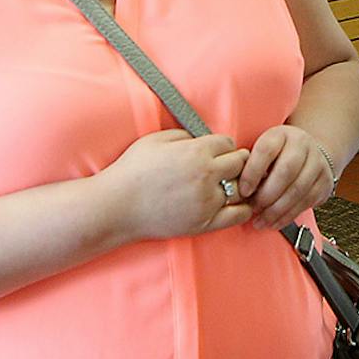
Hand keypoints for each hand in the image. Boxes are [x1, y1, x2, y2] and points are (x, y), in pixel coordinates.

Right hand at [94, 129, 251, 241]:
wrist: (117, 206)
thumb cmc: (132, 170)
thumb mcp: (155, 140)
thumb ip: (184, 136)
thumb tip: (201, 140)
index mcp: (196, 151)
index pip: (228, 143)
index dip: (222, 146)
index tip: (216, 152)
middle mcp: (207, 175)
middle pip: (240, 162)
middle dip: (234, 161)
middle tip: (225, 167)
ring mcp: (208, 201)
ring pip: (241, 187)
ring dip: (237, 184)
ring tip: (226, 185)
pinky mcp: (205, 223)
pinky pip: (239, 215)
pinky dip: (242, 208)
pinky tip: (233, 204)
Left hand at [237, 124, 335, 230]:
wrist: (309, 153)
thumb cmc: (278, 155)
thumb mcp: (262, 151)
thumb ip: (250, 165)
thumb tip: (233, 188)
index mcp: (281, 134)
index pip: (266, 150)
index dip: (253, 172)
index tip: (243, 191)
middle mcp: (302, 145)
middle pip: (286, 171)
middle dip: (267, 195)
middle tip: (253, 208)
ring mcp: (317, 162)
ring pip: (298, 189)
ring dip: (277, 210)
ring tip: (261, 220)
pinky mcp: (324, 181)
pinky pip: (306, 202)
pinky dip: (288, 216)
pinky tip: (275, 221)